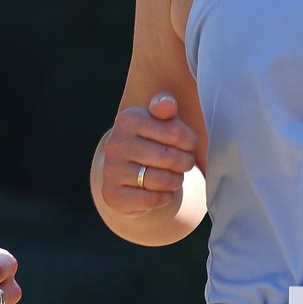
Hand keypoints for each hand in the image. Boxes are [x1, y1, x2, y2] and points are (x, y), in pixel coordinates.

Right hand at [96, 93, 200, 214]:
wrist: (125, 171)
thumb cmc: (152, 141)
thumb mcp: (160, 120)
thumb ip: (165, 107)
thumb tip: (167, 104)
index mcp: (128, 119)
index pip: (176, 132)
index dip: (191, 142)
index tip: (188, 145)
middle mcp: (115, 143)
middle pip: (171, 158)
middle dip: (186, 163)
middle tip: (185, 163)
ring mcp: (111, 170)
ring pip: (162, 180)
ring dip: (176, 181)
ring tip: (175, 176)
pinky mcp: (112, 194)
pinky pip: (152, 200)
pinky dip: (164, 197)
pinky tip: (162, 191)